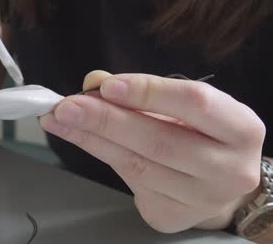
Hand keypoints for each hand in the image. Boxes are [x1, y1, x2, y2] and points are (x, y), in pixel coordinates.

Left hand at [40, 70, 264, 232]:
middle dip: (106, 120)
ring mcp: (202, 200)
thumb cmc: (199, 134)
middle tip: (66, 105)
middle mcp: (229, 169)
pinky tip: (79, 138)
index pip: (195, 103)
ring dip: (91, 138)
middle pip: (159, 141)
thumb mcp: (181, 105)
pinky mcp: (173, 216)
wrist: (217, 183)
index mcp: (241, 129)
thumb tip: (95, 82)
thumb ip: (141, 91)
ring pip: (137, 165)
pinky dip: (100, 156)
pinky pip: (130, 182)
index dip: (148, 92)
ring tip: (58, 119)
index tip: (107, 86)